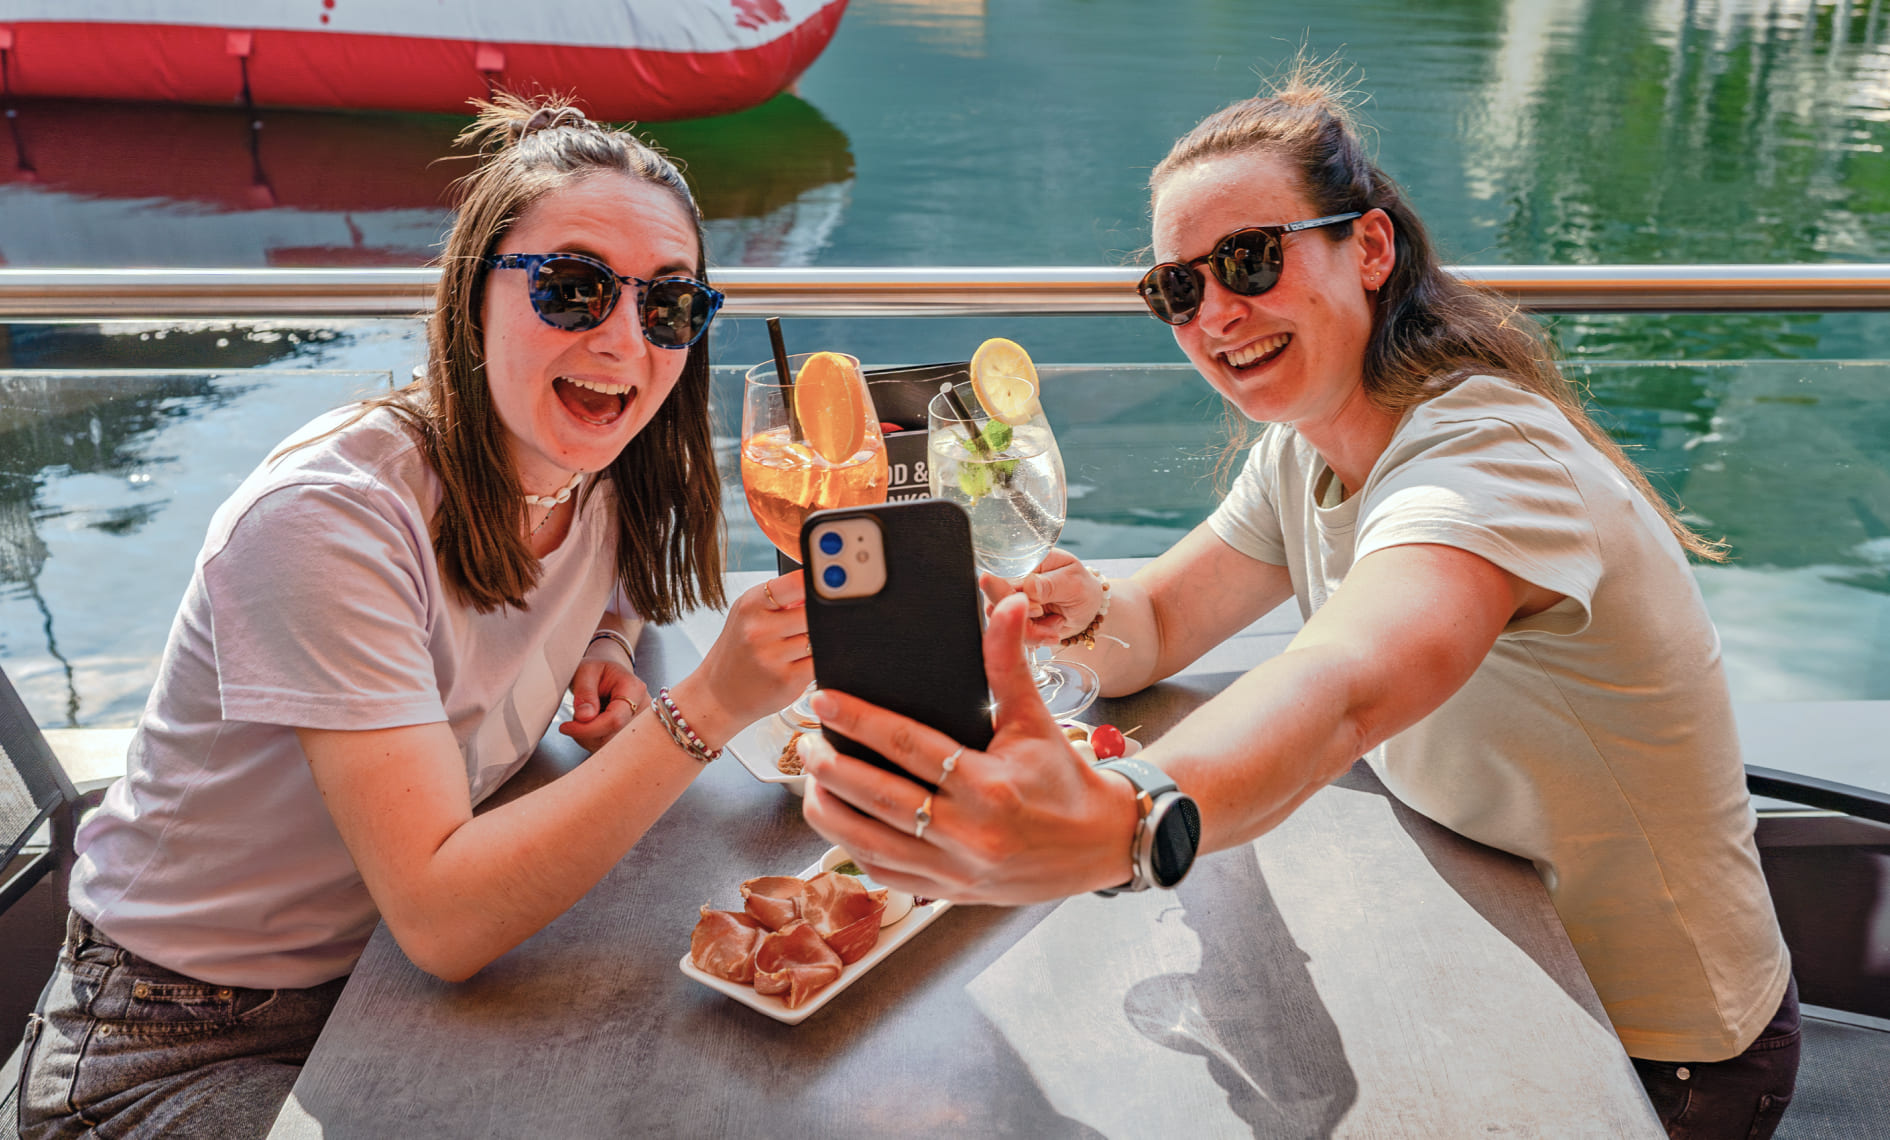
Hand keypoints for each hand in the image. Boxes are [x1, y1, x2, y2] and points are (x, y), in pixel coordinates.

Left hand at [559, 642, 648, 751]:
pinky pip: (610, 748)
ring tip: (583, 717)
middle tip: (573, 718)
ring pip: (610, 746)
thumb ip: (585, 692)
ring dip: (588, 737)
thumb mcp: (586, 671)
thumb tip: (584, 717)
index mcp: (635, 690)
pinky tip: (591, 726)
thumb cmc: (597, 669)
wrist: (609, 673)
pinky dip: (593, 740)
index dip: (588, 728)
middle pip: (613, 737)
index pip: (614, 720)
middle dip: (587, 733)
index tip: (565, 727)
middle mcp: (643, 711)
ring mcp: (639, 726)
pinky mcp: (632, 736)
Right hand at [676, 573, 812, 744]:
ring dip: (820, 641)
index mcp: (750, 605)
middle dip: (819, 617)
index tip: (828, 583)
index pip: (793, 583)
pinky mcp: (787, 680)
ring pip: (819, 638)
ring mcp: (772, 656)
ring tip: (800, 646)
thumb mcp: (749, 614)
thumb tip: (823, 585)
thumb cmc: (739, 650)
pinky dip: (819, 661)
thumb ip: (781, 598)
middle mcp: (759, 629)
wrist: (719, 693)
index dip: (814, 583)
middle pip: (814, 612)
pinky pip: (820, 662)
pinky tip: (803, 662)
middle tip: (810, 623)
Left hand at [797, 593, 1138, 904]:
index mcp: (989, 785)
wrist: (1100, 844)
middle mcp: (968, 832)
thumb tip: (1007, 601)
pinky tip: (837, 821)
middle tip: (807, 741)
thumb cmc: (1064, 779)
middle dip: (831, 767)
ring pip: (870, 842)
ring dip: (830, 812)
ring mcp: (955, 869)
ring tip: (810, 781)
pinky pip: (886, 872)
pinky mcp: (949, 891)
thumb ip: (1009, 661)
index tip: (824, 700)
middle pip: (878, 797)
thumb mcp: (1035, 718)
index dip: (858, 720)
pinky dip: (852, 847)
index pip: (907, 745)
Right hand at [978, 548, 1102, 646]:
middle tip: (1049, 624)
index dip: (1013, 598)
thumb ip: (1050, 585)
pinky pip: (1014, 634)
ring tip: (1055, 626)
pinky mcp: (1014, 618)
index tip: (1038, 610)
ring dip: (1032, 632)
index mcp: (1027, 560)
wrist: (1086, 610)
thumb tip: (1028, 585)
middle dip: (1024, 620)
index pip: (1002, 576)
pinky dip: (1034, 638)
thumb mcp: (1073, 584)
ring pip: (1005, 622)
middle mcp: (1014, 578)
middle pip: (998, 602)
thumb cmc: (1082, 590)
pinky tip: (1051, 632)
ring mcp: (1011, 600)